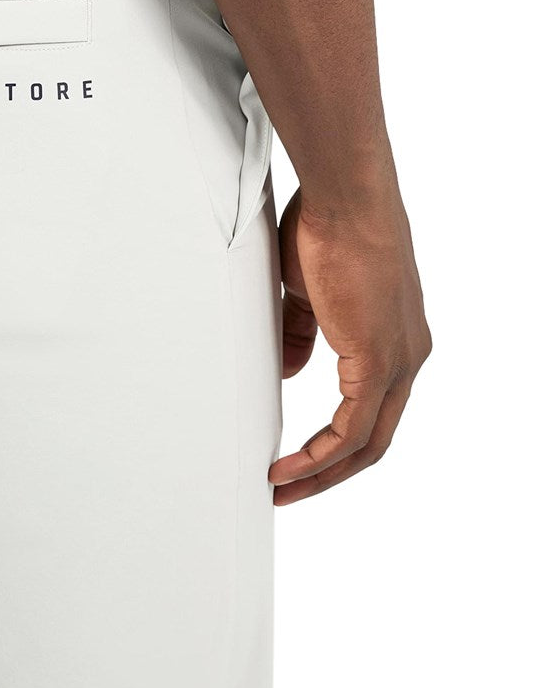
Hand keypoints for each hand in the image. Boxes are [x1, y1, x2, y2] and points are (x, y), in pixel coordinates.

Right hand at [270, 186, 431, 504]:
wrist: (345, 198)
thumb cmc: (327, 230)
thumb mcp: (306, 295)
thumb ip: (302, 336)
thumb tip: (294, 372)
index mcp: (392, 340)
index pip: (369, 409)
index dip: (331, 441)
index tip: (295, 458)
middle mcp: (407, 357)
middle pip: (373, 439)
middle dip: (327, 471)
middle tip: (286, 489)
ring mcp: (400, 361)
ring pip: (366, 442)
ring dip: (320, 471)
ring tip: (280, 486)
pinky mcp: (381, 360)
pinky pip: (352, 428)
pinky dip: (319, 454)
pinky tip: (288, 466)